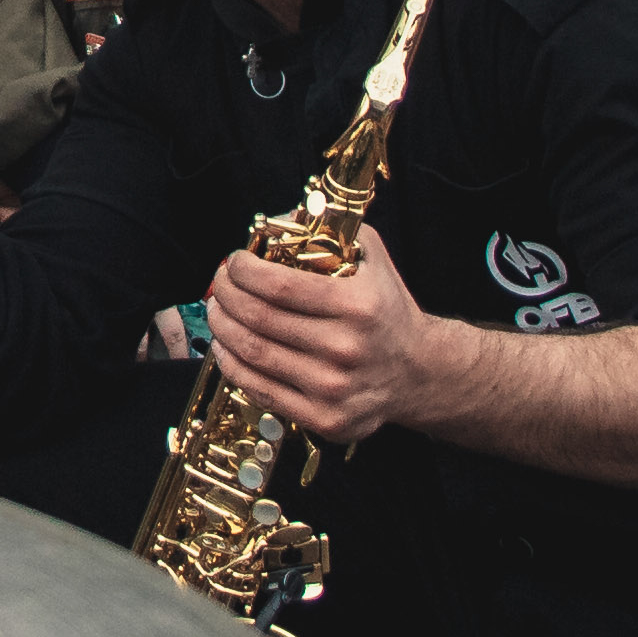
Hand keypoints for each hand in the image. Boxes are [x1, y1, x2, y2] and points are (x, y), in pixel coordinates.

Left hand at [205, 223, 434, 449]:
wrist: (419, 373)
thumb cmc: (387, 312)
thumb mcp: (373, 260)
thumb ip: (333, 230)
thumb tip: (281, 218)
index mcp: (358, 306)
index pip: (278, 285)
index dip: (243, 271)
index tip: (234, 261)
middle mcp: (345, 349)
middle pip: (259, 318)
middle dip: (226, 295)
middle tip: (220, 283)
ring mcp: (333, 388)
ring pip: (253, 353)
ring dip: (222, 327)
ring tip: (218, 310)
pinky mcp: (324, 418)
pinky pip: (261, 389)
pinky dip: (232, 365)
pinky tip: (225, 346)